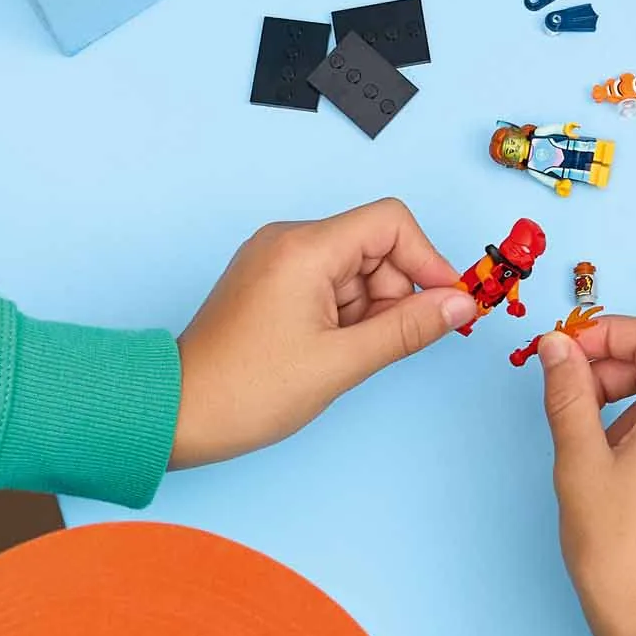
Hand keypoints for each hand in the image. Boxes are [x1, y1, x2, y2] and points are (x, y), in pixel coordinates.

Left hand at [171, 199, 474, 467]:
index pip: (391, 222)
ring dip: (369, 312)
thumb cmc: (245, 389)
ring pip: (357, 271)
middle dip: (394, 296)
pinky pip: (331, 285)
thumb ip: (409, 328)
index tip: (444, 305)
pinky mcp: (272, 283)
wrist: (175, 412)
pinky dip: (345, 316)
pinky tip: (327, 350)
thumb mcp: (343, 362)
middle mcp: (289, 242)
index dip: (427, 261)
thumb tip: (460, 305)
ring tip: (340, 354)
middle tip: (377, 345)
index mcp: (304, 249)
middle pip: (377, 248)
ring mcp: (278, 261)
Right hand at [534, 315, 635, 635]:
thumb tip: (558, 348)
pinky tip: (624, 474)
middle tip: (570, 398)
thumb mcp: (579, 464)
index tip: (567, 352)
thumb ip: (568, 394)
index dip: (605, 335)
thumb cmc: (619, 555)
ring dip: (632, 405)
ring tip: (593, 449)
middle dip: (615, 371)